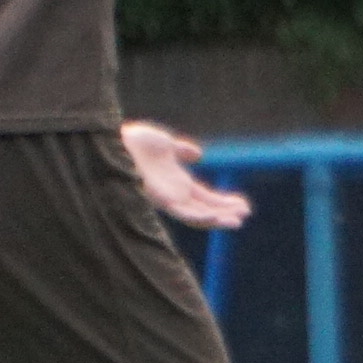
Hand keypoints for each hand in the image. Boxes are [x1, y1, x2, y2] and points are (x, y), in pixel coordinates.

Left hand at [124, 121, 254, 228]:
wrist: (116, 141)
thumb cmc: (135, 143)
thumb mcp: (166, 144)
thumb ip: (182, 150)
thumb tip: (199, 154)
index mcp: (176, 183)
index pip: (205, 197)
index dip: (223, 202)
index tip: (243, 204)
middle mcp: (173, 194)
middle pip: (205, 208)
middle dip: (225, 212)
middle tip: (246, 214)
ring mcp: (167, 198)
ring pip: (197, 216)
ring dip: (218, 219)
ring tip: (239, 221)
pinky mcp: (161, 200)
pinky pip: (184, 213)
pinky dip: (202, 217)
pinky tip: (217, 217)